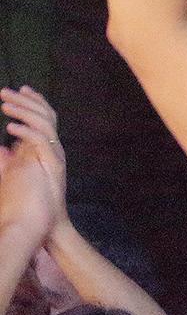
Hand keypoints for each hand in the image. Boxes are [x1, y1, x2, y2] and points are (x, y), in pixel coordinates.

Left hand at [0, 86, 66, 238]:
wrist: (39, 225)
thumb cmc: (28, 204)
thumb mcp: (14, 177)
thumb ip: (9, 161)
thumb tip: (2, 148)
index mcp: (45, 149)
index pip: (45, 117)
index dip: (34, 101)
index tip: (20, 89)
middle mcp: (53, 148)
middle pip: (46, 114)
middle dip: (25, 100)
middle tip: (5, 92)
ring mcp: (55, 155)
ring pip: (44, 122)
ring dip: (24, 111)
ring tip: (4, 105)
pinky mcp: (53, 164)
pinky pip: (41, 140)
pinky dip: (26, 131)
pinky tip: (10, 127)